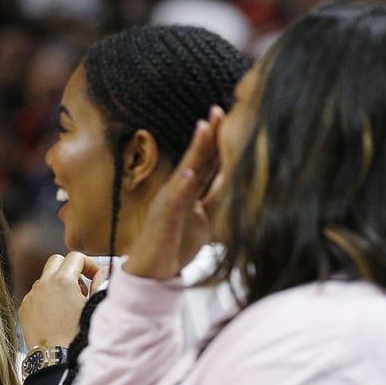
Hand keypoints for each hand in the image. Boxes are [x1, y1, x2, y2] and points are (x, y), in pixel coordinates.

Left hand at [19, 252, 102, 348]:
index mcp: (62, 280)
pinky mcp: (24, 307)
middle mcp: (43, 284)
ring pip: (45, 278)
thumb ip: (100, 283)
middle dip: (70, 268)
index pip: (75, 256)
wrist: (55, 357)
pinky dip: (46, 298)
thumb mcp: (93, 307)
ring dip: (57, 284)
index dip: (88, 264)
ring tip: (69, 304)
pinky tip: (55, 314)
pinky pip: (35, 294)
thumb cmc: (76, 335)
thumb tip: (104, 271)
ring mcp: (31, 295)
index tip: (93, 276)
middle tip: (80, 286)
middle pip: (56, 261)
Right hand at [123, 107, 223, 279]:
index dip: (218, 139)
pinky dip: (181, 188)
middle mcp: (175, 192)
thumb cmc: (175, 245)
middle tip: (219, 109)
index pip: (205, 161)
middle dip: (207, 135)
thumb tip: (233, 177)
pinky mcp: (161, 222)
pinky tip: (189, 173)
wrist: (152, 275)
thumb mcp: (203, 217)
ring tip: (204, 128)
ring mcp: (166, 205)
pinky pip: (172, 203)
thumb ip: (214, 196)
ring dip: (194, 151)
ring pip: (183, 174)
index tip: (232, 113)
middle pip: (194, 159)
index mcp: (187, 191)